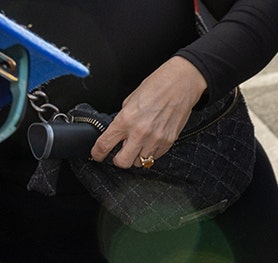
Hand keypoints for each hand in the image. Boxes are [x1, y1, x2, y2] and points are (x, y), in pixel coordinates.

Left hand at [90, 56, 207, 168]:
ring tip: (139, 143)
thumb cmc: (157, 86)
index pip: (105, 145)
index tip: (97, 155)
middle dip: (118, 159)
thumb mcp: (131, 100)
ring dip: (136, 156)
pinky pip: (154, 157)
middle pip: (122, 162)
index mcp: (126, 119)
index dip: (97, 153)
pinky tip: (150, 140)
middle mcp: (140, 132)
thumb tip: (118, 132)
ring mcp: (155, 139)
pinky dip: (150, 152)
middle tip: (119, 152)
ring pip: (140, 162)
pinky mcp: (168, 142)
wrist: (181, 84)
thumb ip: (123, 118)